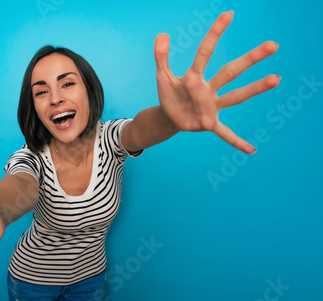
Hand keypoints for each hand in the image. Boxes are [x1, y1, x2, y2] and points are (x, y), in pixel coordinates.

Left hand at [154, 11, 279, 153]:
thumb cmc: (170, 94)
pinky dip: (237, 142)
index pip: (205, 52)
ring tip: (276, 79)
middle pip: (230, 71)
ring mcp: (212, 106)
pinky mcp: (209, 123)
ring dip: (254, 89)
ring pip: (235, 96)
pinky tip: (251, 150)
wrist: (169, 116)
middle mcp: (209, 89)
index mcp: (195, 76)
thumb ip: (161, 57)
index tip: (229, 14)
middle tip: (273, 45)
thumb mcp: (162, 76)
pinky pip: (225, 134)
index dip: (215, 33)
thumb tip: (161, 34)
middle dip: (250, 59)